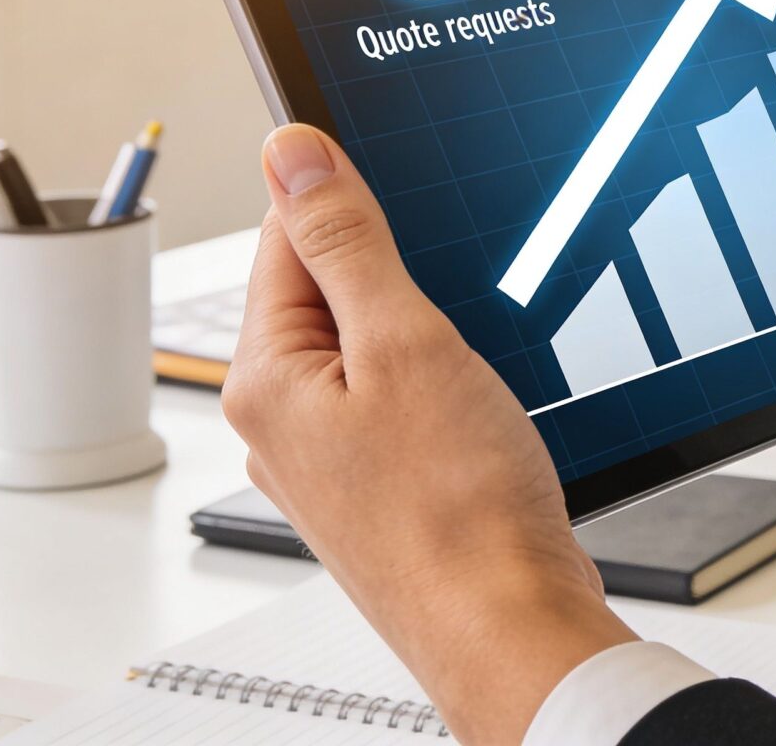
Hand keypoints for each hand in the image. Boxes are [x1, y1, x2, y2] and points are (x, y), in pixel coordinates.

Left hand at [224, 124, 635, 745]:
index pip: (288, 238)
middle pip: (327, 291)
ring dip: (423, 335)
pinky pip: (397, 400)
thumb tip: (292, 152)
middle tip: (456, 299)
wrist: (508, 624)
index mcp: (267, 378)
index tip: (409, 187)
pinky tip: (478, 410)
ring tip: (472, 368)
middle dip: (397, 274)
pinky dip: (439, 385)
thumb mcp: (404, 341)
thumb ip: (346, 242)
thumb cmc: (458, 507)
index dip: (354, 200)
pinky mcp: (379, 486)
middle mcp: (282, 422)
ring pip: (370, 349)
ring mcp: (329, 460)